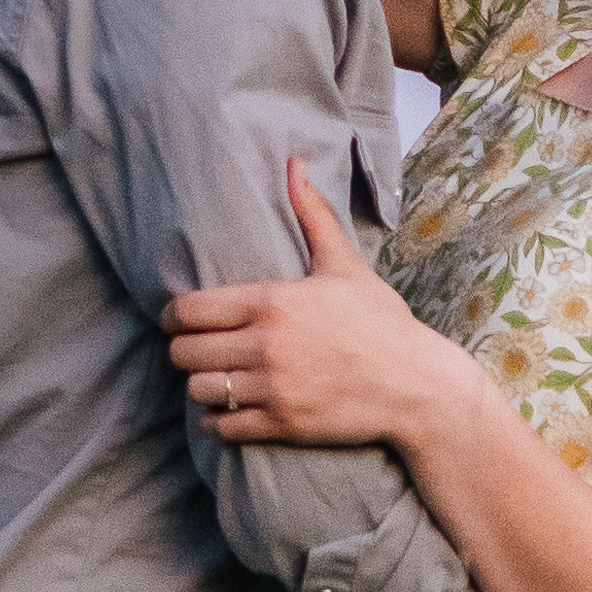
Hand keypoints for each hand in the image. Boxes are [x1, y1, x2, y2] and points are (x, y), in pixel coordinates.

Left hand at [165, 166, 455, 453]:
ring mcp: (272, 387)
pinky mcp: (281, 424)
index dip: (173, 316)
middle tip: (199, 350)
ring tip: (216, 379)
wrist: (417, 386)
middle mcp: (265, 344)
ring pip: (198, 390)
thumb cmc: (382, 324)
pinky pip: (222, 427)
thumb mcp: (346, 266)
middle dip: (185, 350)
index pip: (187, 310)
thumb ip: (313, 216)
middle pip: (183, 352)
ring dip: (203, 386)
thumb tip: (295, 164)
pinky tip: (231, 409)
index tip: (180, 320)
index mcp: (272, 301)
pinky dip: (218, 421)